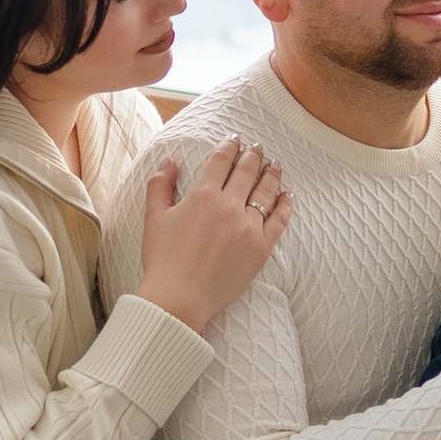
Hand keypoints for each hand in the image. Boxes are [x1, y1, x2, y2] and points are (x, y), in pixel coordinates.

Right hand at [137, 138, 292, 333]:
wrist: (179, 298)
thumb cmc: (163, 260)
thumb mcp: (154, 218)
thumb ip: (160, 186)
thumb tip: (169, 162)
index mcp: (202, 195)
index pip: (221, 160)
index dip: (229, 146)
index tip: (235, 140)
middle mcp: (228, 206)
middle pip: (247, 171)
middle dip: (253, 155)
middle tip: (257, 148)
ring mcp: (248, 227)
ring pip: (266, 191)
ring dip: (271, 174)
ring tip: (274, 165)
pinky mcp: (261, 247)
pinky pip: (279, 220)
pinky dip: (284, 205)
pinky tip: (286, 196)